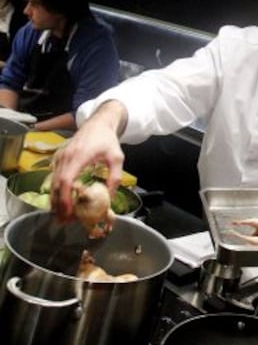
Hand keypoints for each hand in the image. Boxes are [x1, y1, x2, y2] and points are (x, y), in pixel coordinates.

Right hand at [51, 101, 126, 220]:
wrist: (98, 123)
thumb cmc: (108, 140)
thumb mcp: (117, 159)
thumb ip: (115, 178)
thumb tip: (110, 198)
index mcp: (79, 156)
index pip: (66, 180)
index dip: (65, 198)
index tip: (68, 212)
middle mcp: (65, 157)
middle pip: (56, 184)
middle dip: (59, 204)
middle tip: (64, 221)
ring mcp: (60, 157)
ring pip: (52, 182)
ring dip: (56, 200)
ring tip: (62, 216)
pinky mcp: (59, 158)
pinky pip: (54, 177)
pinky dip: (56, 191)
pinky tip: (62, 203)